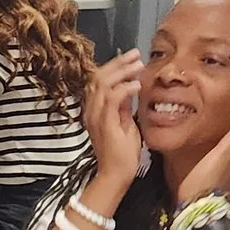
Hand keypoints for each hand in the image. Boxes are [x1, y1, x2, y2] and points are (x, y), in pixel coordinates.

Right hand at [81, 50, 145, 192]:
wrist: (116, 174)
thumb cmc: (122, 152)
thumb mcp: (124, 123)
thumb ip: (122, 106)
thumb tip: (128, 87)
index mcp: (93, 110)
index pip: (98, 80)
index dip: (113, 66)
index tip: (131, 58)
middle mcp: (90, 111)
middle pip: (98, 77)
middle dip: (118, 63)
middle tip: (136, 55)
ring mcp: (96, 117)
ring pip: (103, 84)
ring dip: (122, 72)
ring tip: (139, 65)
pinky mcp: (105, 124)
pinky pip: (112, 98)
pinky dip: (125, 88)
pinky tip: (138, 85)